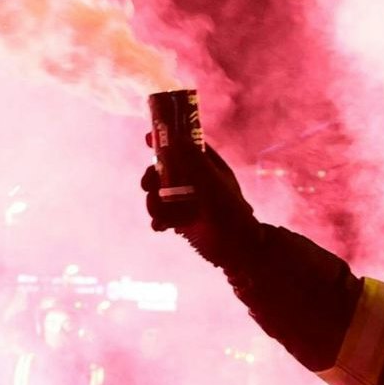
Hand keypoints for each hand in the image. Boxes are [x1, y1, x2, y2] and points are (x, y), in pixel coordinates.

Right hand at [139, 132, 254, 252]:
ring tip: (161, 215)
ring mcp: (187, 200)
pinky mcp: (182, 220)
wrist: (236, 247)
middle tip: (147, 186)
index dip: (166, 140)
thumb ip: (194, 160)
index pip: (184, 145)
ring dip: (153, 203)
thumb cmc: (230, 211)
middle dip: (151, 177)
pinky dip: (159, 220)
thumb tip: (175, 137)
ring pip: (159, 193)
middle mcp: (195, 180)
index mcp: (207, 166)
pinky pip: (161, 214)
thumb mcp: (212, 182)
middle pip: (163, 170)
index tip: (148, 138)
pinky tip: (163, 226)